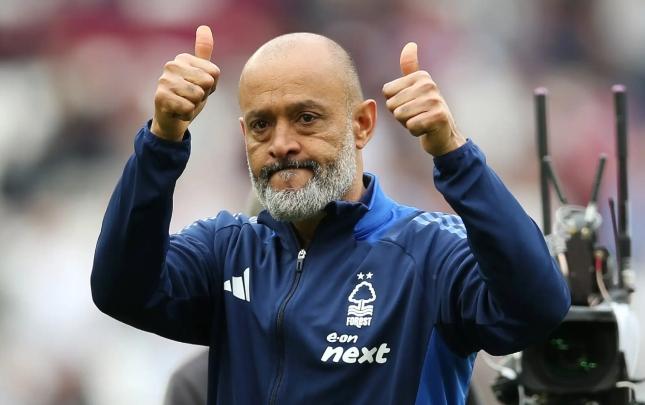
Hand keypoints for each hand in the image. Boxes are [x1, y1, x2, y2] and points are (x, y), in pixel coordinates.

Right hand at [151, 25, 219, 141]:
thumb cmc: (189, 96)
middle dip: (203, 95)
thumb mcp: (201, 74)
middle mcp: (171, 65)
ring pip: (198, 95)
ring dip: (195, 105)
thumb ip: (204, 52)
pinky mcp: (160, 97)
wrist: (172, 119)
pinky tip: (178, 111)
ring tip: (184, 103)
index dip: (211, 86)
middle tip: (190, 97)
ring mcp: (163, 80)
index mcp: (183, 58)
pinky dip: (187, 114)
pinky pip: (188, 108)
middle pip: (207, 82)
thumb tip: (204, 27)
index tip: (199, 87)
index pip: (214, 72)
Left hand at [382, 42, 465, 155]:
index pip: (387, 92)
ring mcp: (435, 100)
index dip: (394, 103)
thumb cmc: (424, 111)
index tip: (410, 104)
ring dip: (407, 123)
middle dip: (400, 115)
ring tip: (421, 121)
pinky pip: (411, 126)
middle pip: (392, 105)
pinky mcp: (438, 116)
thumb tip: (410, 44)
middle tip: (416, 115)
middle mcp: (429, 84)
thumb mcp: (416, 87)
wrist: (443, 134)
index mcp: (420, 76)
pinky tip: (426, 129)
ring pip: (400, 115)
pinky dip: (415, 131)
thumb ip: (410, 67)